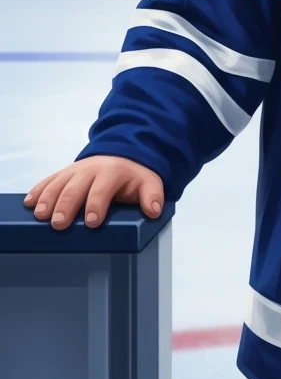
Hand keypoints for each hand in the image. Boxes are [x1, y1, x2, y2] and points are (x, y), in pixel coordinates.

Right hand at [23, 155, 164, 230]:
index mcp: (112, 173)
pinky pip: (49, 180)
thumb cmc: (133, 176)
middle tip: (59, 223)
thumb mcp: (149, 183)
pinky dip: (38, 190)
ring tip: (40, 215)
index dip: (96, 205)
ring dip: (48, 199)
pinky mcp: (64, 174)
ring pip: (58, 183)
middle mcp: (91, 170)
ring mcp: (75, 171)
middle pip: (76, 187)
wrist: (122, 154)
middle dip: (67, 205)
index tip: (91, 222)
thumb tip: (154, 210)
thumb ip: (152, 196)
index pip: (102, 189)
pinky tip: (28, 203)